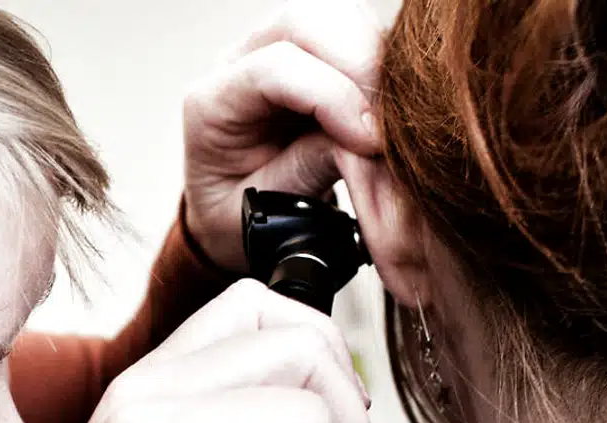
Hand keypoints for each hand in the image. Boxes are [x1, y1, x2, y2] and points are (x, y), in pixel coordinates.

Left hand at [183, 0, 384, 272]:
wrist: (230, 219)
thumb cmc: (237, 219)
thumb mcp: (263, 214)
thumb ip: (307, 172)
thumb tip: (365, 145)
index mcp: (213, 105)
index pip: (274, 69)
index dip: (331, 96)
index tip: (371, 142)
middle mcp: (239, 65)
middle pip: (303, 23)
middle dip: (359, 63)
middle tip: (392, 121)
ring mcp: (274, 52)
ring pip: (334, 19)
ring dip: (375, 58)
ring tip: (393, 116)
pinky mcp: (311, 59)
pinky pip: (354, 35)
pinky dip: (382, 63)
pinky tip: (390, 108)